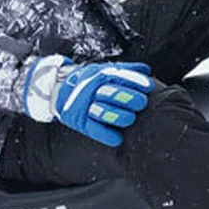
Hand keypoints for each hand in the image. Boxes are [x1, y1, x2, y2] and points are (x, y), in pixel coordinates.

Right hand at [23, 56, 153, 146]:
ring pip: (103, 111)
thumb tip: (146, 69)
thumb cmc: (88, 81)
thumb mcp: (103, 71)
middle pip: (112, 93)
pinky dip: (106, 135)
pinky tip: (118, 138)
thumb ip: (125, 71)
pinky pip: (93, 129)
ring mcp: (84, 105)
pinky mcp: (79, 120)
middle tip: (141, 102)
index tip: (149, 86)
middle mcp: (91, 88)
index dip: (135, 81)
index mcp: (99, 75)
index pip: (119, 76)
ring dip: (119, 116)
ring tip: (130, 119)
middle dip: (129, 98)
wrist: (59, 89)